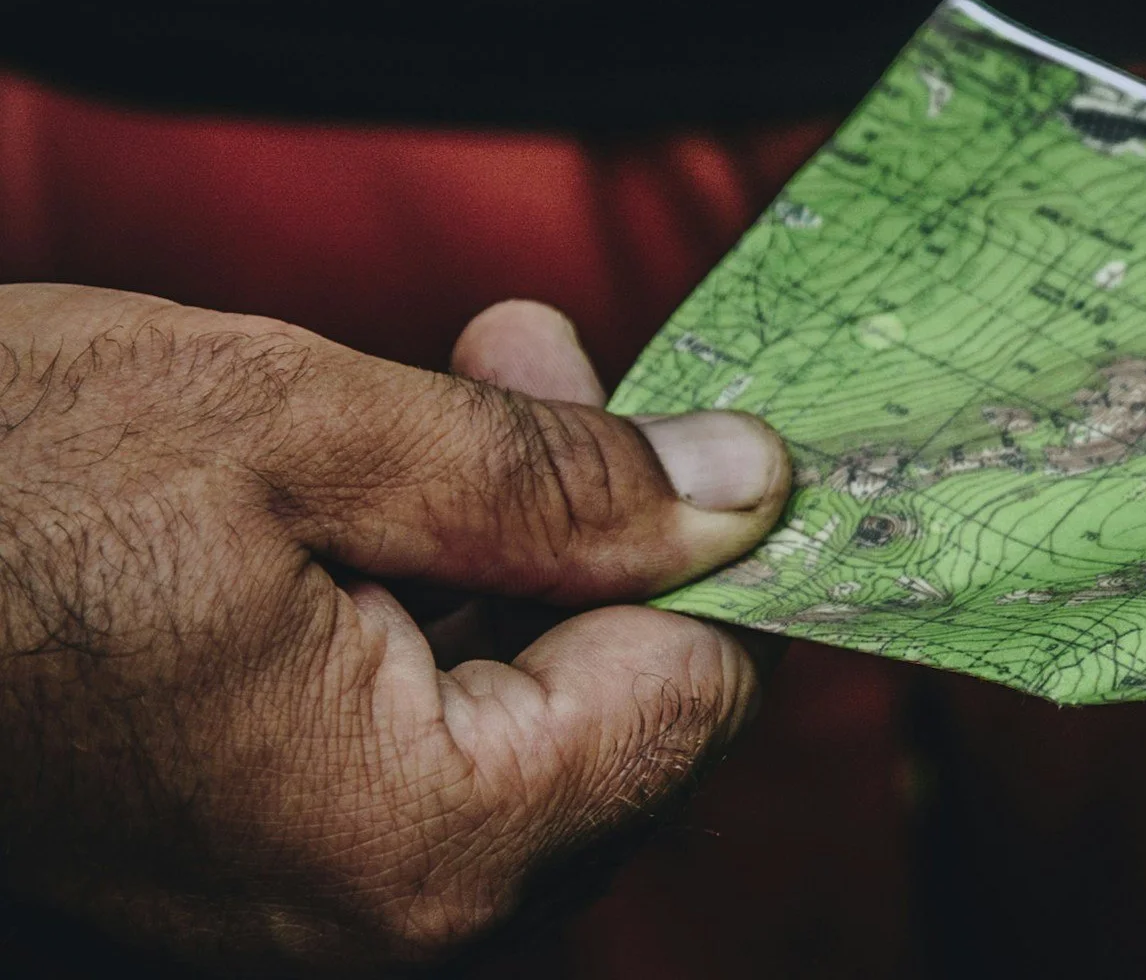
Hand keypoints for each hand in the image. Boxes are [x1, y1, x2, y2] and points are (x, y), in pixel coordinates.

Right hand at [0, 288, 790, 968]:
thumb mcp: (304, 428)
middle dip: (601, 525)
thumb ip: (558, 481)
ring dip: (520, 544)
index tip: (647, 412)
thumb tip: (750, 491)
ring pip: (536, 718)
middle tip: (523, 354)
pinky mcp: (263, 864)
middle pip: (628, 719)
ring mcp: (318, 909)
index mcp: (423, 841)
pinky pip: (429, 742)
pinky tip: (382, 488)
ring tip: (453, 385)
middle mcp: (388, 921)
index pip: (700, 701)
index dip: (693, 540)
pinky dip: (436, 604)